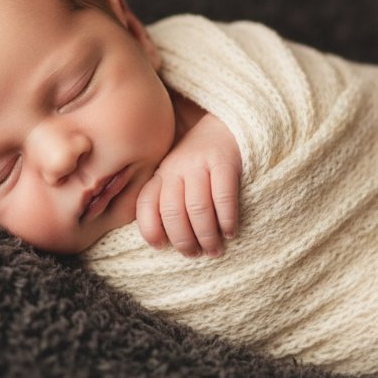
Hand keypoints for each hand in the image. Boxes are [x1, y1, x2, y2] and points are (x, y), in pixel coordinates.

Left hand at [136, 112, 241, 257]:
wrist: (226, 122)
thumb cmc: (199, 160)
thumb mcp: (175, 173)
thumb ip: (165, 198)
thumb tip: (162, 242)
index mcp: (161, 174)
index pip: (145, 204)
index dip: (150, 229)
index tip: (161, 247)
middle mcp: (176, 168)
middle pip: (172, 212)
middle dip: (183, 240)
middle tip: (195, 255)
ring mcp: (200, 164)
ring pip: (197, 208)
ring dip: (206, 235)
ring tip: (215, 250)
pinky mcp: (225, 162)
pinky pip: (223, 196)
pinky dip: (226, 220)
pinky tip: (231, 232)